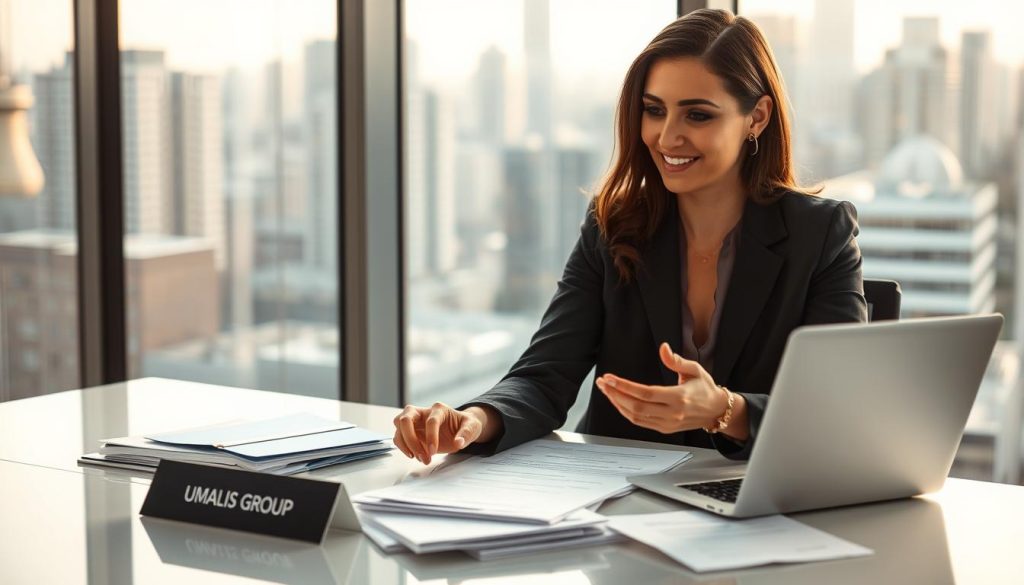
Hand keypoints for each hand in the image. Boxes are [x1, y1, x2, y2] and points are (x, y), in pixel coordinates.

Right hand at [392, 402, 484, 464]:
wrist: (459, 428)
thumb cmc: (465, 425)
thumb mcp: (473, 427)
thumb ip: (467, 434)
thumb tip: (459, 443)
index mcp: (439, 409)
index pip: (431, 420)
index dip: (431, 436)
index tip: (433, 452)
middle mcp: (423, 412)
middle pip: (406, 418)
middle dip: (411, 439)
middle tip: (422, 456)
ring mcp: (415, 420)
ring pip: (398, 426)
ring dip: (405, 445)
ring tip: (420, 458)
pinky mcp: (410, 431)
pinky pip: (398, 437)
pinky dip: (403, 447)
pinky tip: (415, 456)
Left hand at [595, 342, 738, 435]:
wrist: (716, 411)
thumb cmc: (705, 388)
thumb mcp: (695, 369)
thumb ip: (676, 360)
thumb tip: (663, 348)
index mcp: (680, 397)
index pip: (645, 393)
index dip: (624, 386)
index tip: (609, 378)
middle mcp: (673, 413)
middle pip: (636, 406)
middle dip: (615, 394)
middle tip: (603, 382)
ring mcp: (667, 424)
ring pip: (635, 416)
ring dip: (617, 403)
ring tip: (606, 390)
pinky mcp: (664, 429)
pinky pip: (640, 422)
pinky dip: (625, 412)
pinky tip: (618, 400)